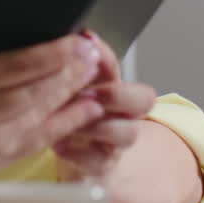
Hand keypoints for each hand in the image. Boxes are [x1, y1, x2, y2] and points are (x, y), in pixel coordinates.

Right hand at [0, 35, 106, 185]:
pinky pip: (42, 137)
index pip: (16, 65)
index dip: (51, 53)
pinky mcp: (3, 157)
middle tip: (92, 51)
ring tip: (93, 72)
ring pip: (43, 112)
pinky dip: (68, 121)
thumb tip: (29, 43)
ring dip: (73, 91)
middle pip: (36, 89)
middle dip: (70, 69)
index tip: (74, 39)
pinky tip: (86, 107)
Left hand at [53, 32, 156, 183]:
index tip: (85, 47)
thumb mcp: (72, 84)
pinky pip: (100, 162)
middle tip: (87, 91)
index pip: (121, 66)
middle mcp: (123, 114)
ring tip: (73, 120)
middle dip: (116, 93)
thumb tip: (75, 36)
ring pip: (128, 133)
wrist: (74, 153)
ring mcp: (115, 142)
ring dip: (99, 124)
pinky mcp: (101, 166)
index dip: (105, 56)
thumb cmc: (73, 111)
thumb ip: (74, 62)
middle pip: (144, 99)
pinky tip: (60, 143)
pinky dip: (79, 152)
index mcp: (115, 87)